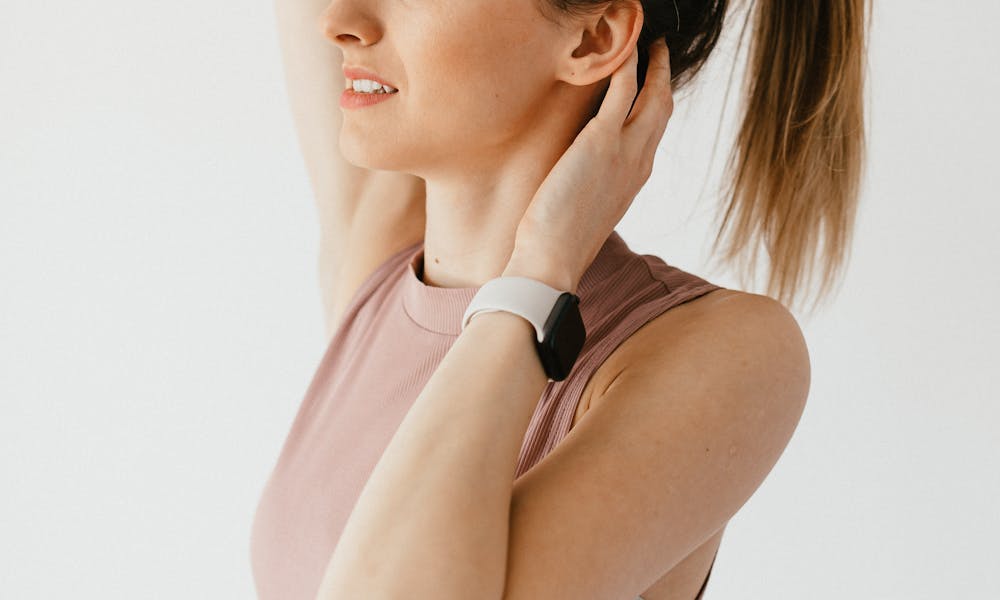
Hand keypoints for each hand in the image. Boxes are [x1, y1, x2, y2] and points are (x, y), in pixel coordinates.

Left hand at [504, 38, 673, 292]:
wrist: (552, 261)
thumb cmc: (558, 245)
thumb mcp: (584, 212)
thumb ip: (590, 189)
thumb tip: (577, 182)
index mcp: (634, 179)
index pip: (654, 133)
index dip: (656, 106)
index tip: (652, 87)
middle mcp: (639, 163)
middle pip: (663, 109)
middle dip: (664, 77)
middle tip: (659, 51)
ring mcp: (625, 151)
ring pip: (653, 95)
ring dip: (653, 63)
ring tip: (648, 39)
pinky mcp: (601, 141)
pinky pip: (623, 90)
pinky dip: (627, 63)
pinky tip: (625, 45)